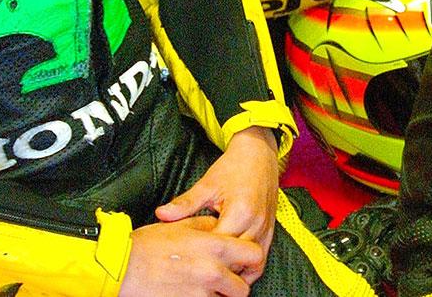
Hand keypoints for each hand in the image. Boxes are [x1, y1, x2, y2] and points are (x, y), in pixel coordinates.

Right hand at [118, 215, 261, 296]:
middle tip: (225, 281)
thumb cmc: (145, 246)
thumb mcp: (179, 226)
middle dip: (235, 286)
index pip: (254, 255)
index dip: (249, 259)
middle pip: (243, 288)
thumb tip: (218, 227)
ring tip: (204, 288)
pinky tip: (192, 293)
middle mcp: (213, 271)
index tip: (242, 261)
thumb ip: (205, 226)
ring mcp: (202, 294)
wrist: (120, 268)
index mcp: (215, 246)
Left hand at [155, 127, 279, 283]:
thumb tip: (161, 214)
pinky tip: (233, 268)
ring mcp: (266, 228)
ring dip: (235, 271)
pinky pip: (261, 257)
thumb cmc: (234, 167)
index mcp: (240, 211)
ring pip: (252, 264)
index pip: (219, 246)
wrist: (259, 153)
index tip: (187, 261)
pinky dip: (248, 266)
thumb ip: (185, 204)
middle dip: (219, 268)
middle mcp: (256, 223)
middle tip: (199, 276)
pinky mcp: (270, 230)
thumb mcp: (206, 184)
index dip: (203, 257)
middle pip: (236, 259)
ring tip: (216, 277)